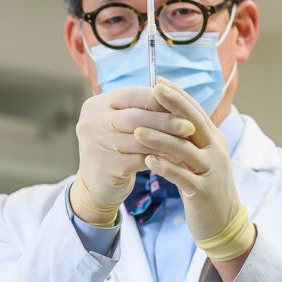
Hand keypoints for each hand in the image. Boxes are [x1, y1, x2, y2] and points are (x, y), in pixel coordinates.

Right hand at [70, 85, 196, 225]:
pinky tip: (175, 160)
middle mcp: (91, 122)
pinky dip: (160, 159)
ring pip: (140, 139)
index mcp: (96, 105)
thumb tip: (175, 95)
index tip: (181, 105)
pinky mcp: (105, 167)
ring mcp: (96, 145)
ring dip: (166, 141)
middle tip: (190, 127)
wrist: (96, 187)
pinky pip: (140, 159)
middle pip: (136, 117)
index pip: (132, 94)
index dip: (158, 99)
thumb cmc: (115, 150)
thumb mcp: (120, 125)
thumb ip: (140, 109)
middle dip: (166, 121)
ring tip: (186, 144)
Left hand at [137, 79, 255, 261]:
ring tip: (138, 131)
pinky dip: (166, 168)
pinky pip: (183, 177)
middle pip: (194, 123)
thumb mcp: (199, 160)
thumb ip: (186, 140)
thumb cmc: (204, 188)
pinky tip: (148, 162)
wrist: (223, 223)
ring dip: (161, 139)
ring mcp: (212, 171)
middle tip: (153, 90)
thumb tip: (165, 118)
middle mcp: (216, 152)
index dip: (178, 95)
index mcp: (214, 140)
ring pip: (185, 150)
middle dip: (173, 105)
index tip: (158, 80)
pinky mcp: (204, 192)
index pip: (196, 111)